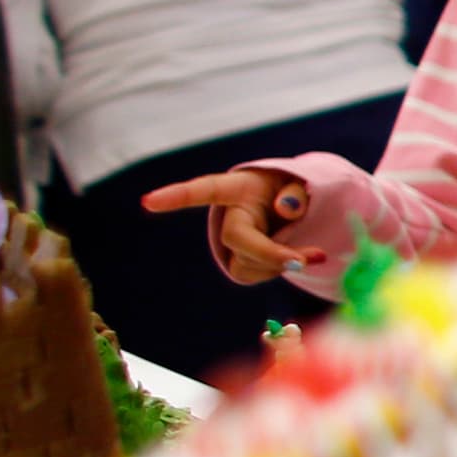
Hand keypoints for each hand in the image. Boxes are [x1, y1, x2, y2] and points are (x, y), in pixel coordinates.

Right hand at [141, 168, 317, 283]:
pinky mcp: (242, 262)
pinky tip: (293, 259)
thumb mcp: (299, 183)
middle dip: (270, 252)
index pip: (205, 189)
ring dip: (280, 262)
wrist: (297, 211)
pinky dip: (279, 270)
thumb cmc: (293, 190)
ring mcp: (234, 241)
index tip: (148, 202)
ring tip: (309, 252)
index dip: (177, 196)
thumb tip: (287, 208)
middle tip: (308, 258)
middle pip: (236, 237)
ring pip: (246, 262)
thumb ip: (297, 191)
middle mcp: (231, 214)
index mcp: (239, 187)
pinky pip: (256, 273)